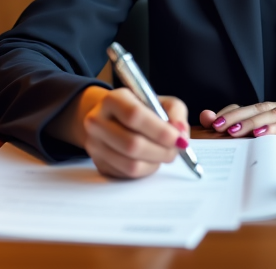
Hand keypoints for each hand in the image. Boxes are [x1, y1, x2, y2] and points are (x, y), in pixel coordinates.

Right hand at [63, 86, 189, 178]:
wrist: (114, 118)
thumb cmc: (143, 110)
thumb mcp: (162, 102)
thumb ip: (176, 113)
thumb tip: (180, 134)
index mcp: (113, 100)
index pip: (134, 116)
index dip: (159, 130)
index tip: (176, 138)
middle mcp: (97, 121)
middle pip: (132, 144)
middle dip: (161, 151)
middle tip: (176, 150)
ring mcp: (95, 145)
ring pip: (130, 164)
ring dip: (155, 162)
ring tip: (164, 153)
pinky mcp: (99, 164)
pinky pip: (127, 175)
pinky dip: (146, 170)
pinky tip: (150, 159)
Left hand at [199, 99, 275, 138]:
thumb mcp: (258, 129)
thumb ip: (232, 122)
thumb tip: (205, 116)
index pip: (253, 107)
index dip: (235, 115)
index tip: (216, 125)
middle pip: (269, 111)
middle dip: (249, 122)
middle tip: (233, 132)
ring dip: (275, 125)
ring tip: (260, 133)